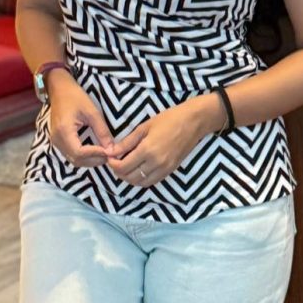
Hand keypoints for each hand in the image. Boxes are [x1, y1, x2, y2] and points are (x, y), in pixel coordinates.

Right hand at [47, 71, 114, 167]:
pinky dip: (83, 156)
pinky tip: (94, 150)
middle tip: (109, 154)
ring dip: (89, 160)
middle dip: (94, 160)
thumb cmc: (75, 96)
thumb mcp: (92, 112)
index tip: (109, 151)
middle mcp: (57, 140)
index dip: (95, 155)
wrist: (59, 89)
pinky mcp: (58, 141)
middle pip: (76, 160)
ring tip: (103, 153)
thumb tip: (112, 149)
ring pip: (73, 160)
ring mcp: (56, 142)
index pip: (80, 153)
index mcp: (64, 131)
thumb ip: (102, 131)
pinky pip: (70, 154)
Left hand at [107, 95, 224, 187]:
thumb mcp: (145, 126)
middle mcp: (155, 163)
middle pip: (130, 177)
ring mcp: (164, 169)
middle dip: (119, 172)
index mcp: (147, 150)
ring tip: (125, 167)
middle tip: (115, 162)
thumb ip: (127, 141)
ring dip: (129, 178)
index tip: (109, 157)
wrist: (193, 122)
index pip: (123, 166)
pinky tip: (138, 170)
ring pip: (140, 183)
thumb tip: (111, 151)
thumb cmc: (169, 119)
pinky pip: (151, 181)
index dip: (112, 164)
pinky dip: (141, 180)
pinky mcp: (170, 171)